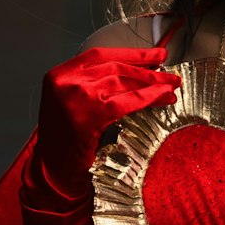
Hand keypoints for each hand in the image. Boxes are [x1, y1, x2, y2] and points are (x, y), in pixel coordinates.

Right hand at [35, 46, 180, 201]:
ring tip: (172, 87)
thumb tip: (134, 73)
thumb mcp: (71, 101)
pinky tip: (163, 97)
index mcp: (61, 73)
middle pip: (116, 68)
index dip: (131, 54)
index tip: (153, 55)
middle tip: (168, 71)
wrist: (52, 170)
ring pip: (124, 83)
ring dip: (152, 84)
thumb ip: (92, 84)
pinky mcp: (90, 114)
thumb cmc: (64, 139)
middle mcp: (67, 80)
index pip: (101, 55)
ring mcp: (77, 96)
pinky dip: (148, 98)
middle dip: (147, 69)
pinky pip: (127, 101)